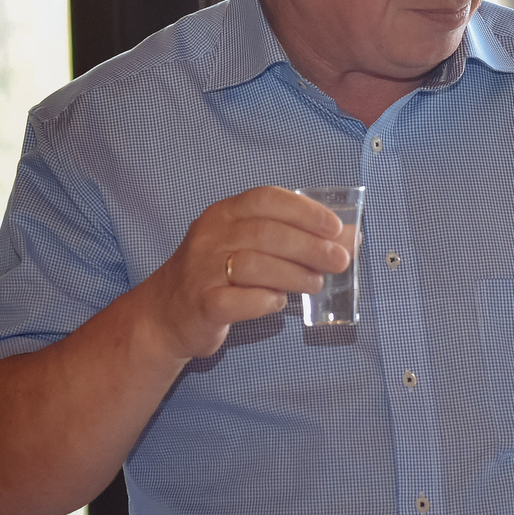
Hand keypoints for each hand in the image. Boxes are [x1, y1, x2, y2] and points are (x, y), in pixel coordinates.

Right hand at [135, 186, 355, 361]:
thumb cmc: (216, 276)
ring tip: (315, 283)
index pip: (267, 199)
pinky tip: (278, 301)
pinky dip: (267, 300)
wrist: (164, 315)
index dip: (305, 211)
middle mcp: (210, 236)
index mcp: (223, 213)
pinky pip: (242, 300)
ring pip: (256, 265)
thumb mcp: (245, 246)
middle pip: (267, 233)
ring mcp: (203, 269)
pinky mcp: (203, 303)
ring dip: (295, 274)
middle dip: (311, 246)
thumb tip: (349, 237)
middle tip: (339, 261)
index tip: (335, 227)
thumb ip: (290, 238)